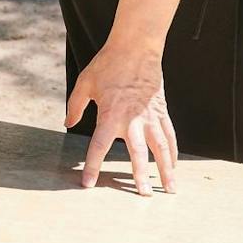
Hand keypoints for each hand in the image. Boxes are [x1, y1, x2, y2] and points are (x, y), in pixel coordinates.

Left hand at [65, 38, 177, 194]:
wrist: (136, 47)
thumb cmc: (108, 64)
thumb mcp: (85, 83)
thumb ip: (75, 106)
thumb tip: (68, 124)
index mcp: (111, 114)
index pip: (99, 146)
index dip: (93, 166)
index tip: (88, 184)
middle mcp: (133, 119)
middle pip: (137, 153)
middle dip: (140, 175)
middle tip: (142, 195)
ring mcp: (150, 116)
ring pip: (161, 148)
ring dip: (166, 169)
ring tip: (170, 189)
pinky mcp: (161, 112)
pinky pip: (169, 135)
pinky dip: (173, 152)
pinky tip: (174, 166)